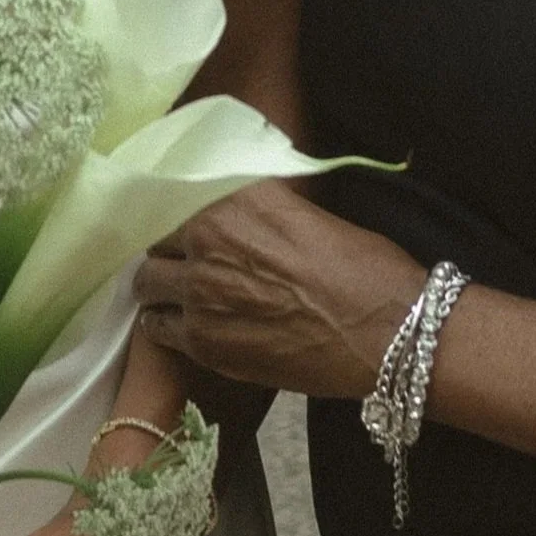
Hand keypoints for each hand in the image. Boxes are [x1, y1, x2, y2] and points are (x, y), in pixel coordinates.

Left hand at [133, 180, 425, 399]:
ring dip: (161, 286)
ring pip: (147, 283)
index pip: (173, 192)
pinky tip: (184, 325)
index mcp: (236, 199)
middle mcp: (208, 240)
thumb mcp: (308, 214)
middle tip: (185, 260)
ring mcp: (199, 294)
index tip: (178, 219)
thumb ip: (258, 210)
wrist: (388, 334)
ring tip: (179, 294)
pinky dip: (167, 325)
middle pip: (156, 238)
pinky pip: (158, 327)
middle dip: (169, 249)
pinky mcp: (202, 343)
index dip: (175, 210)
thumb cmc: (365, 269)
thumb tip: (236, 207)